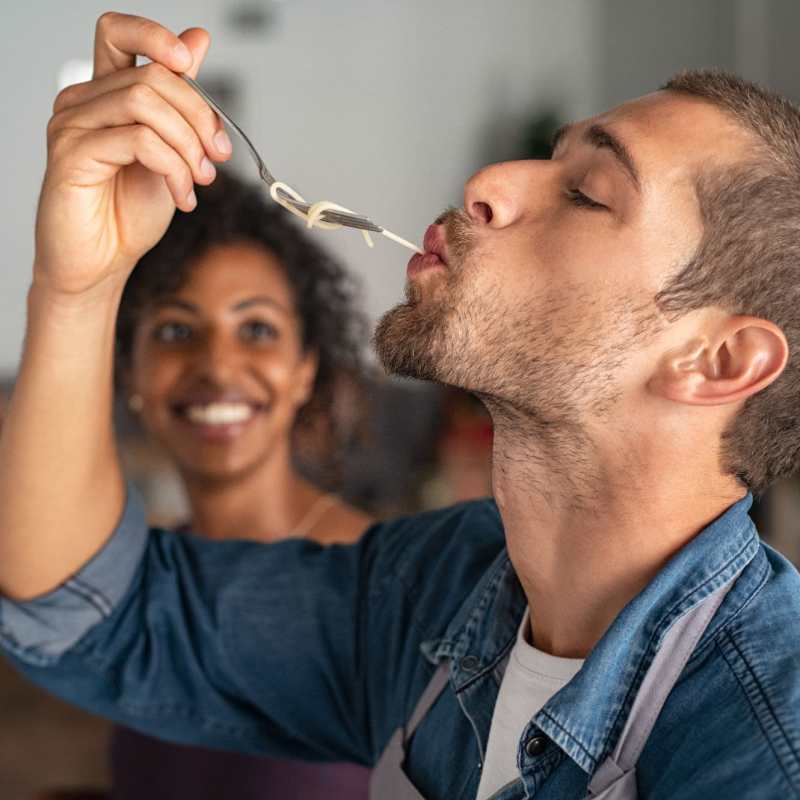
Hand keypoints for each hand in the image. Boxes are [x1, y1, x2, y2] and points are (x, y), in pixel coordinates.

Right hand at [34, 12, 231, 297]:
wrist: (102, 263)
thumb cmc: (128, 213)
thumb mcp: (170, 152)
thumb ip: (180, 100)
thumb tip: (197, 39)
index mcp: (105, 95)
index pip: (119, 32)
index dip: (156, 36)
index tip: (190, 64)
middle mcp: (82, 102)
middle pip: (151, 75)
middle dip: (199, 117)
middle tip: (217, 158)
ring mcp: (72, 126)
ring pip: (146, 104)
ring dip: (189, 146)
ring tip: (200, 181)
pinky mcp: (72, 155)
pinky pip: (138, 141)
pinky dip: (173, 168)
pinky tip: (182, 197)